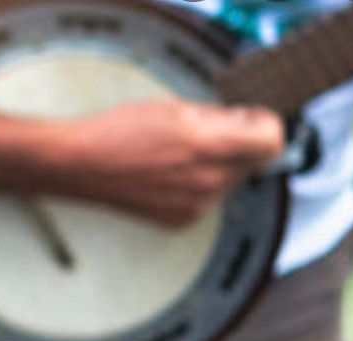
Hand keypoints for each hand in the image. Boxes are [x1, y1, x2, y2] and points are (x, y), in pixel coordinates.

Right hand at [50, 98, 284, 226]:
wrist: (80, 167)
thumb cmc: (117, 133)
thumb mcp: (173, 108)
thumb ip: (218, 117)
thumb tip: (243, 122)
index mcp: (207, 147)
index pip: (272, 142)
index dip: (264, 124)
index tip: (251, 119)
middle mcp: (207, 182)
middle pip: (253, 162)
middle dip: (239, 143)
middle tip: (209, 130)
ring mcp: (195, 206)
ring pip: (231, 180)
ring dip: (218, 164)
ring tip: (180, 152)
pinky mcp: (181, 220)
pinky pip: (208, 198)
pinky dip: (198, 184)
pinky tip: (169, 173)